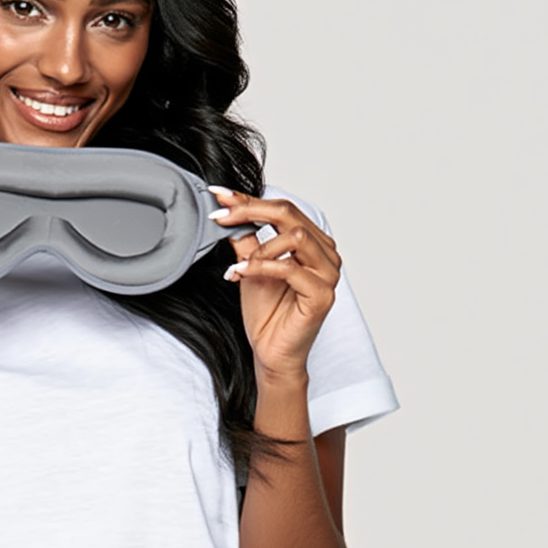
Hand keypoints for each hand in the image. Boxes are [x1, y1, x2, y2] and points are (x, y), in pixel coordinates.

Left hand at [208, 188, 340, 382]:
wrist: (270, 353)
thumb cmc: (266, 314)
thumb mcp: (249, 266)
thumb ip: (245, 239)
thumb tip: (227, 211)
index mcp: (312, 242)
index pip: (282, 209)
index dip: (248, 200)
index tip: (219, 195)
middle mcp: (325, 254)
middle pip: (289, 214)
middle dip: (249, 211)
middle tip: (220, 216)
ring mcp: (328, 274)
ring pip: (296, 236)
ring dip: (259, 246)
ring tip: (237, 264)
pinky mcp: (322, 295)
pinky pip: (291, 269)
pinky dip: (262, 267)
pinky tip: (239, 274)